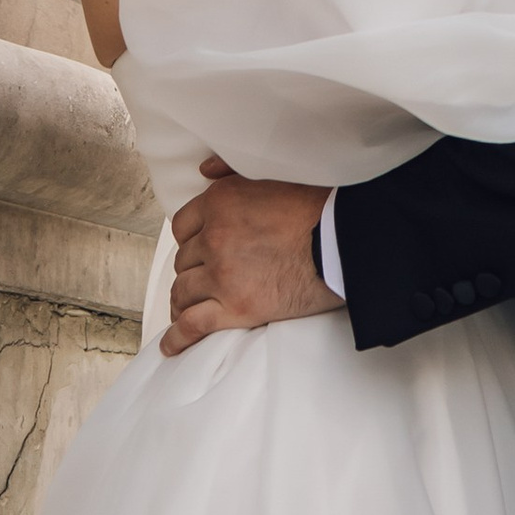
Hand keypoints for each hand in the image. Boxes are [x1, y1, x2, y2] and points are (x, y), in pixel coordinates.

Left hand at [163, 154, 340, 352]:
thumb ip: (231, 172)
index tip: (199, 248)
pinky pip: (192, 325)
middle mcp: (214, 237)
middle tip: (205, 276)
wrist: (342, 242)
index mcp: (220, 202)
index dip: (191, 239)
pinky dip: (179, 337)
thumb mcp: (272, 176)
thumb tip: (204, 169)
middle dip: (193, 269)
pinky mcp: (236, 308)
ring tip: (188, 307)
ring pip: (183, 292)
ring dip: (184, 300)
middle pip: (183, 261)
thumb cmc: (316, 207)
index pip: (182, 226)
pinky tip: (172, 345)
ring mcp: (222, 275)